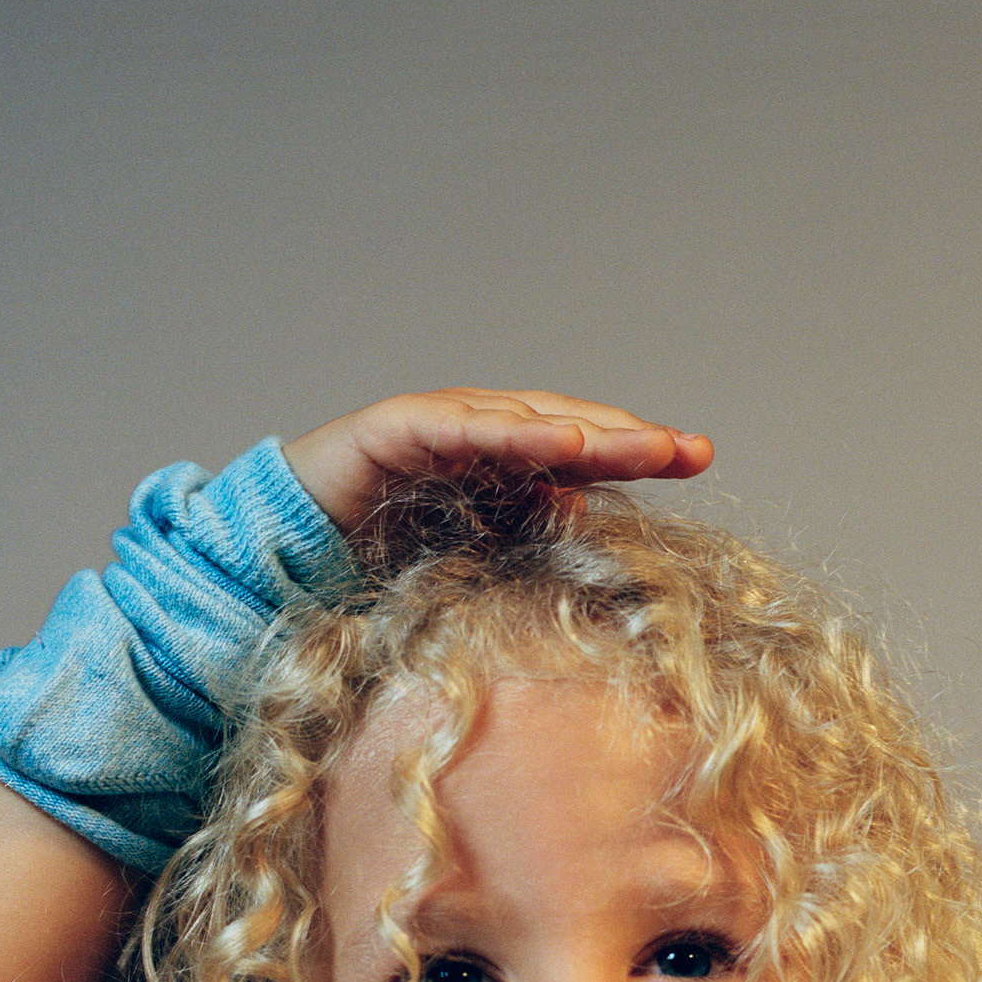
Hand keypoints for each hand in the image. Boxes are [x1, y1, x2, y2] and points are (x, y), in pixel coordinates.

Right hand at [284, 387, 712, 534]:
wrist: (285, 559)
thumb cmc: (373, 562)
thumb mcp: (468, 561)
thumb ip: (519, 535)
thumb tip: (580, 513)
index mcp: (500, 467)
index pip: (582, 453)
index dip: (636, 452)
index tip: (697, 458)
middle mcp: (475, 434)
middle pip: (566, 426)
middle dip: (628, 437)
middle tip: (688, 449)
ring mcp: (436, 424)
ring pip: (522, 419)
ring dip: (585, 431)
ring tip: (640, 445)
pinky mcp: (394, 428)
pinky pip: (460, 426)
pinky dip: (511, 433)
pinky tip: (560, 444)